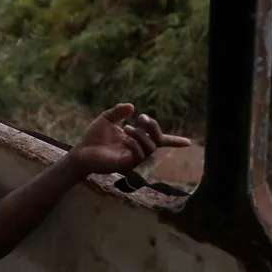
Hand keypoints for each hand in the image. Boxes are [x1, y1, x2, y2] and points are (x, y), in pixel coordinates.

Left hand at [69, 103, 190, 175]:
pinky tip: (125, 139)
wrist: (82, 151)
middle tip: (142, 118)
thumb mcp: (106, 118)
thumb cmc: (94, 137)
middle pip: (157, 140)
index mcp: (136, 139)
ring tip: (128, 128)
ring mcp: (133, 158)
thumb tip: (133, 107)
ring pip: (149, 147)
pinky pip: (138, 155)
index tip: (189, 143)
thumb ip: (119, 111)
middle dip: (153, 127)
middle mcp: (138, 149)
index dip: (174, 141)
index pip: (159, 140)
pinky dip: (134, 144)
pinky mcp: (126, 165)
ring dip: (141, 135)